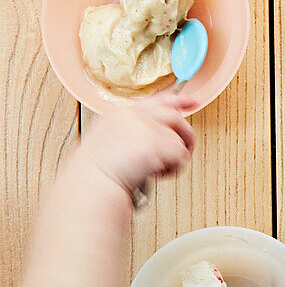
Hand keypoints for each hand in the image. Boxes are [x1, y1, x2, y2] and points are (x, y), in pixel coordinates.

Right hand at [75, 91, 195, 195]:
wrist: (91, 185)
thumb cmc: (97, 174)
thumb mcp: (111, 143)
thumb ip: (132, 134)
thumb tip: (155, 136)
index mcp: (121, 114)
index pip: (156, 101)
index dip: (177, 100)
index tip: (192, 101)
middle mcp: (135, 116)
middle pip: (175, 117)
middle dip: (185, 135)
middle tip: (186, 148)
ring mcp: (146, 128)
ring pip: (179, 139)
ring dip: (173, 158)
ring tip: (157, 170)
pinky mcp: (156, 143)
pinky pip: (181, 155)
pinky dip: (174, 169)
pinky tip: (157, 175)